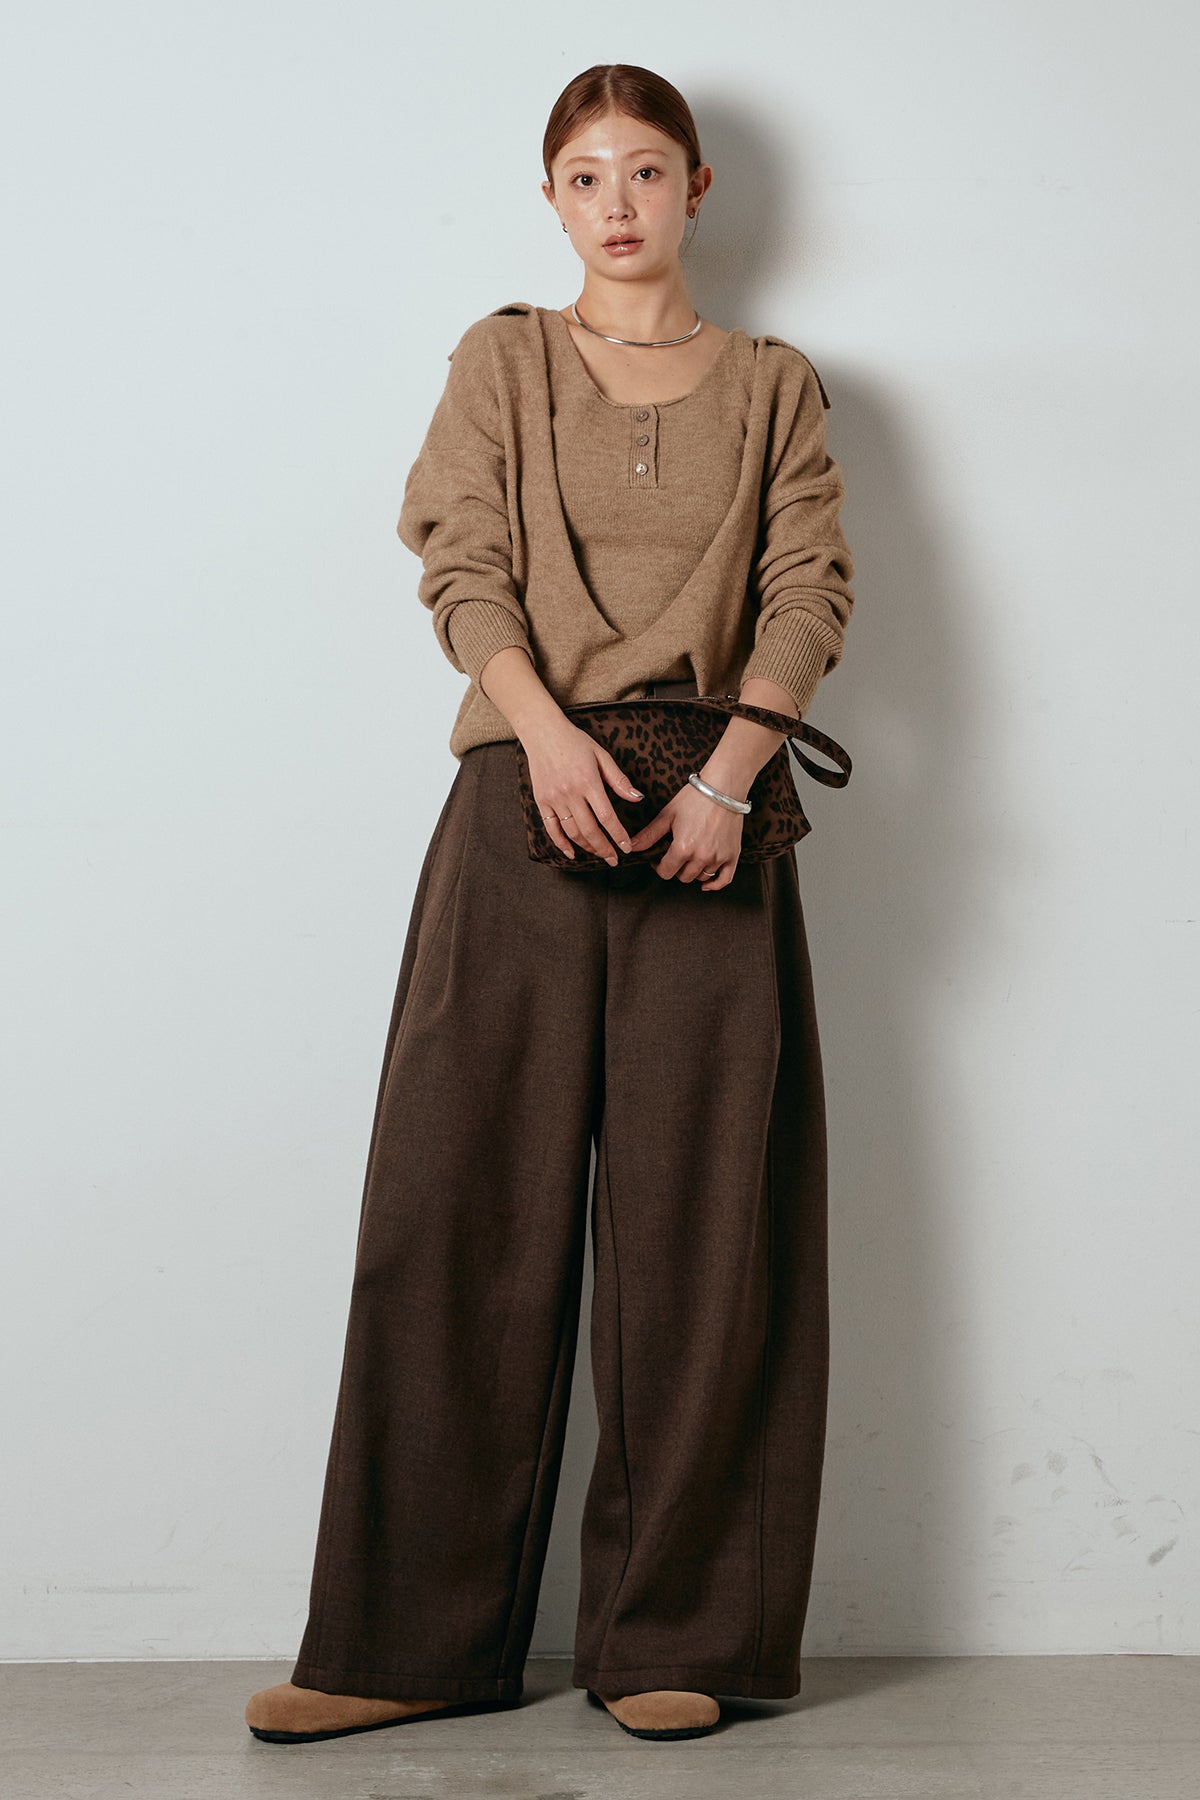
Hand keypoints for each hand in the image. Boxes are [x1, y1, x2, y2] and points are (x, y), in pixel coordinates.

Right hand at [525, 719, 643, 865]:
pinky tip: (571, 853)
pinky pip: (551, 828)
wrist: (542, 732)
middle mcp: (569, 793)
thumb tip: (638, 798)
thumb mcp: (601, 756)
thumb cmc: (575, 742)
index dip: (617, 835)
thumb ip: (619, 780)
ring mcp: (553, 798)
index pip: (606, 817)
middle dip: (604, 848)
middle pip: (589, 830)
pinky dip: (561, 843)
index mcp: (588, 781)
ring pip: (571, 831)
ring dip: (587, 846)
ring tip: (599, 853)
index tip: (626, 848)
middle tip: (614, 859)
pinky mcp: (541, 800)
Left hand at [626, 780, 744, 888]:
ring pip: (701, 877)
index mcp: (683, 848)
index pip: (666, 872)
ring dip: (693, 871)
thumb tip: (631, 846)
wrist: (723, 787)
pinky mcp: (732, 855)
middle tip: (674, 856)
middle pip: (683, 877)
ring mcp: (718, 857)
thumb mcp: (668, 815)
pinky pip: (725, 880)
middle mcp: (701, 856)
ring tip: (690, 858)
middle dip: (675, 869)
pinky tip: (706, 883)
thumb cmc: (695, 798)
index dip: (658, 867)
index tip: (658, 859)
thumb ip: (649, 834)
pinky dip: (714, 884)